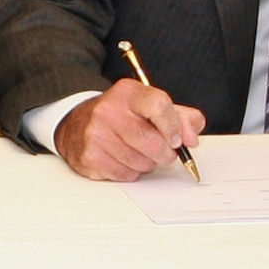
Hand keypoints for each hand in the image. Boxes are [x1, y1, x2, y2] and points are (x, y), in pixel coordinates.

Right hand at [53, 80, 204, 181]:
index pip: (159, 106)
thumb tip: (191, 138)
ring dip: (147, 164)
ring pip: (141, 162)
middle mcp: (108, 110)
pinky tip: (122, 160)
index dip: (174, 127)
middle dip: (165, 154)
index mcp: (128, 93)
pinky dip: (130, 172)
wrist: (77, 124)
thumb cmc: (121, 116)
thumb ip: (182, 118)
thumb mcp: (152, 107)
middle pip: (153, 142)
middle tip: (162, 152)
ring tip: (138, 153)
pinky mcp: (90, 156)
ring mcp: (96, 133)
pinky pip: (125, 175)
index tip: (177, 139)